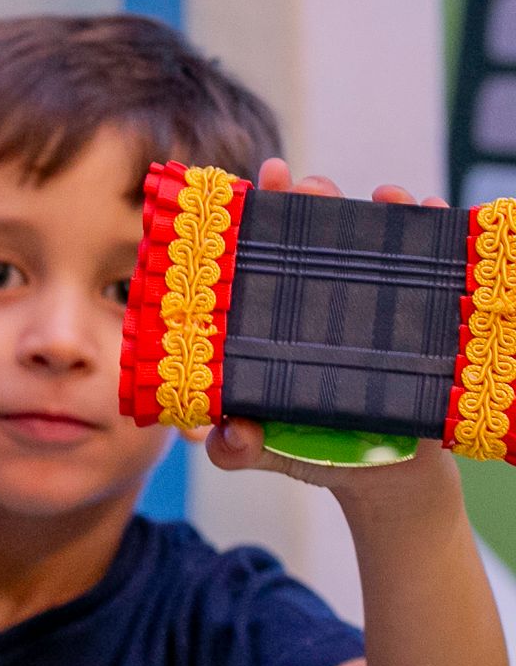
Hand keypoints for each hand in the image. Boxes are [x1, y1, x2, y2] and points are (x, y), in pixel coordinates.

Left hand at [205, 160, 459, 503]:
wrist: (384, 482)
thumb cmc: (313, 453)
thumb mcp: (262, 451)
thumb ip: (234, 448)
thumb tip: (232, 434)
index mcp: (277, 320)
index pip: (261, 258)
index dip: (255, 217)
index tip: (254, 183)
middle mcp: (323, 303)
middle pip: (316, 237)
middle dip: (313, 199)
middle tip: (310, 186)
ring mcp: (374, 308)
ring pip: (375, 244)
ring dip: (381, 209)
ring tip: (385, 196)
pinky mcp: (422, 321)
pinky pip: (432, 270)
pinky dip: (434, 235)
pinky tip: (429, 212)